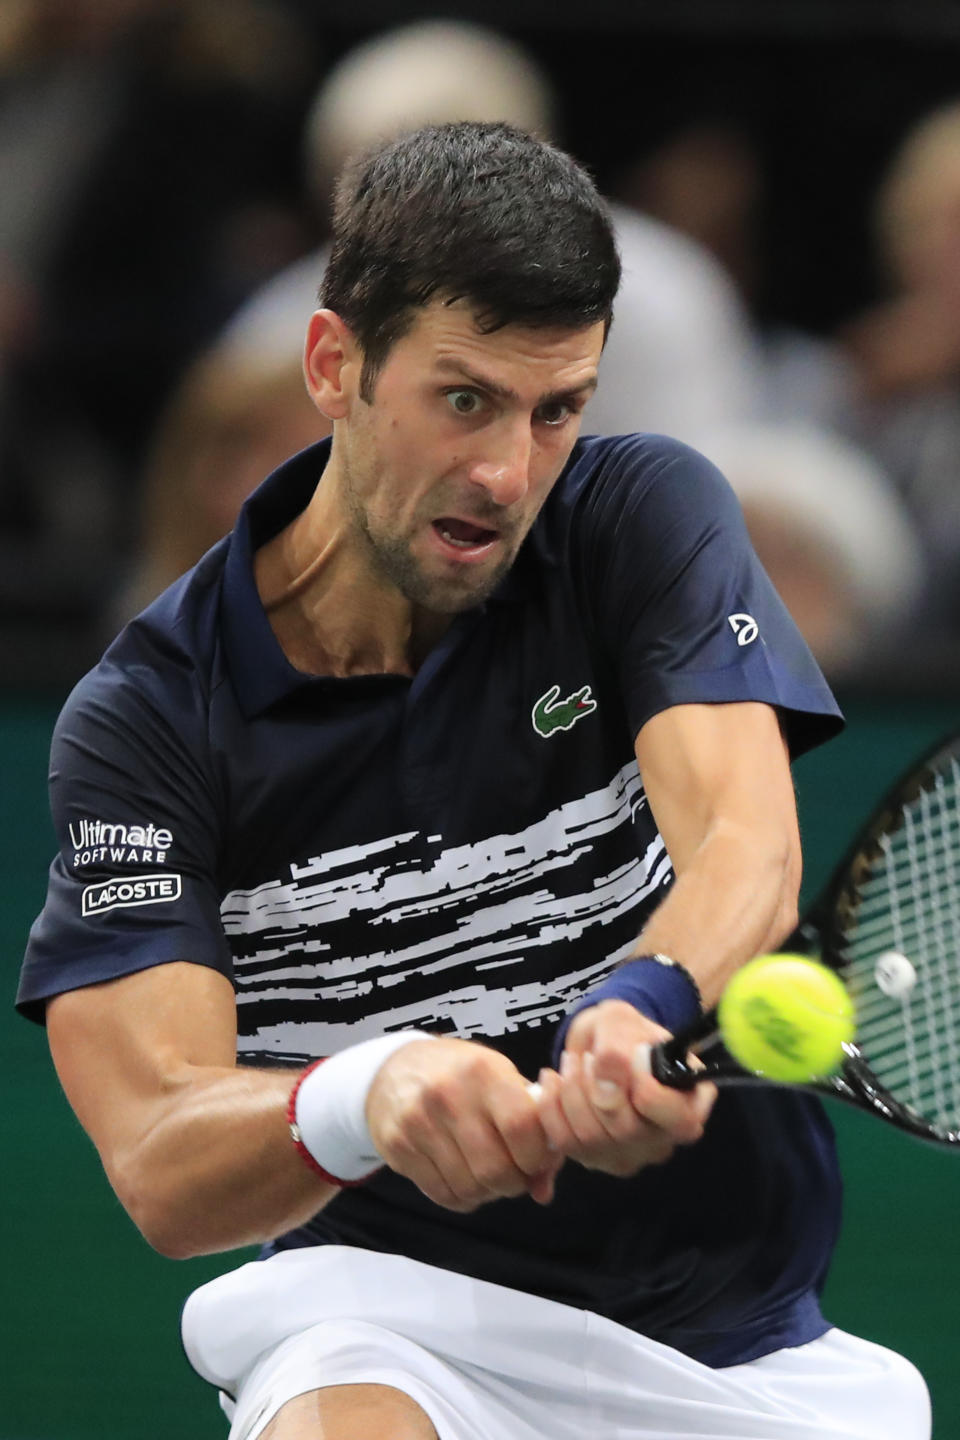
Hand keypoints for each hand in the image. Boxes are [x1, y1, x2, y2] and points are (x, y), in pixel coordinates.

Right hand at [366, 1038, 562, 1212]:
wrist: (395, 1067)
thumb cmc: (463, 1076)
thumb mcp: (502, 1081)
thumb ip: (533, 1129)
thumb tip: (543, 1191)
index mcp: (483, 1072)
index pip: (522, 1127)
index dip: (538, 1156)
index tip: (537, 1159)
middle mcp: (448, 1095)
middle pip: (496, 1168)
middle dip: (514, 1183)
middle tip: (514, 1175)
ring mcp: (418, 1122)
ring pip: (469, 1188)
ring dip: (487, 1193)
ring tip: (488, 1175)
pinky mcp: (397, 1147)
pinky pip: (442, 1195)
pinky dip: (462, 1198)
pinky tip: (463, 1179)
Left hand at [535, 1000, 715, 1176]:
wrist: (599, 1044)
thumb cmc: (622, 1032)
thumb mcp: (623, 1021)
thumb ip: (618, 1044)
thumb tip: (607, 1080)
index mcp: (690, 1105)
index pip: (677, 1119)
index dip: (647, 1091)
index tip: (630, 1057)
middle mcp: (665, 1140)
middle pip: (626, 1131)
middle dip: (597, 1085)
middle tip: (588, 1056)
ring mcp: (630, 1155)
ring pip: (591, 1138)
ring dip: (572, 1092)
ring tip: (572, 1063)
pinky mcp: (595, 1159)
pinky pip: (565, 1142)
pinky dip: (550, 1106)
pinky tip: (553, 1081)